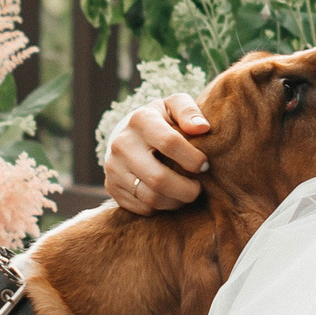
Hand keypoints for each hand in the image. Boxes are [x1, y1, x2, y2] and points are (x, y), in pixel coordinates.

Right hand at [104, 94, 209, 214]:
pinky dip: (160, 208)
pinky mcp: (111, 186)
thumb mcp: (174, 106)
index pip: (170, 143)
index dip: (193, 159)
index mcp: (141, 120)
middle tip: (198, 188)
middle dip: (187, 190)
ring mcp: (113, 167)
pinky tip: (169, 197)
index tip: (205, 165)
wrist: (126, 134)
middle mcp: (122, 144)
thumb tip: (202, 127)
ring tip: (186, 194)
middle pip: (159, 178)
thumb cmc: (160, 120)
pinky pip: (141, 208)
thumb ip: (189, 111)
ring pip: (150, 198)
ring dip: (175, 202)